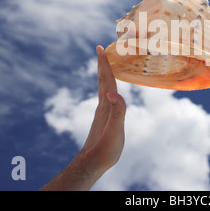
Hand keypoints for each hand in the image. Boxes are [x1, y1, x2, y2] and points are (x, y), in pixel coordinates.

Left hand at [40, 46, 125, 190]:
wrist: (92, 163)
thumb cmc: (105, 148)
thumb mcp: (115, 131)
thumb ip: (117, 112)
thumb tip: (113, 93)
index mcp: (106, 105)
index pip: (106, 79)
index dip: (104, 63)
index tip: (100, 47)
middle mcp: (103, 105)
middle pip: (102, 80)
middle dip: (102, 63)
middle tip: (100, 49)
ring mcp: (102, 111)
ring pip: (102, 87)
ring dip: (103, 73)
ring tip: (104, 64)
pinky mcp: (102, 118)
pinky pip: (104, 96)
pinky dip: (105, 86)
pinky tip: (107, 90)